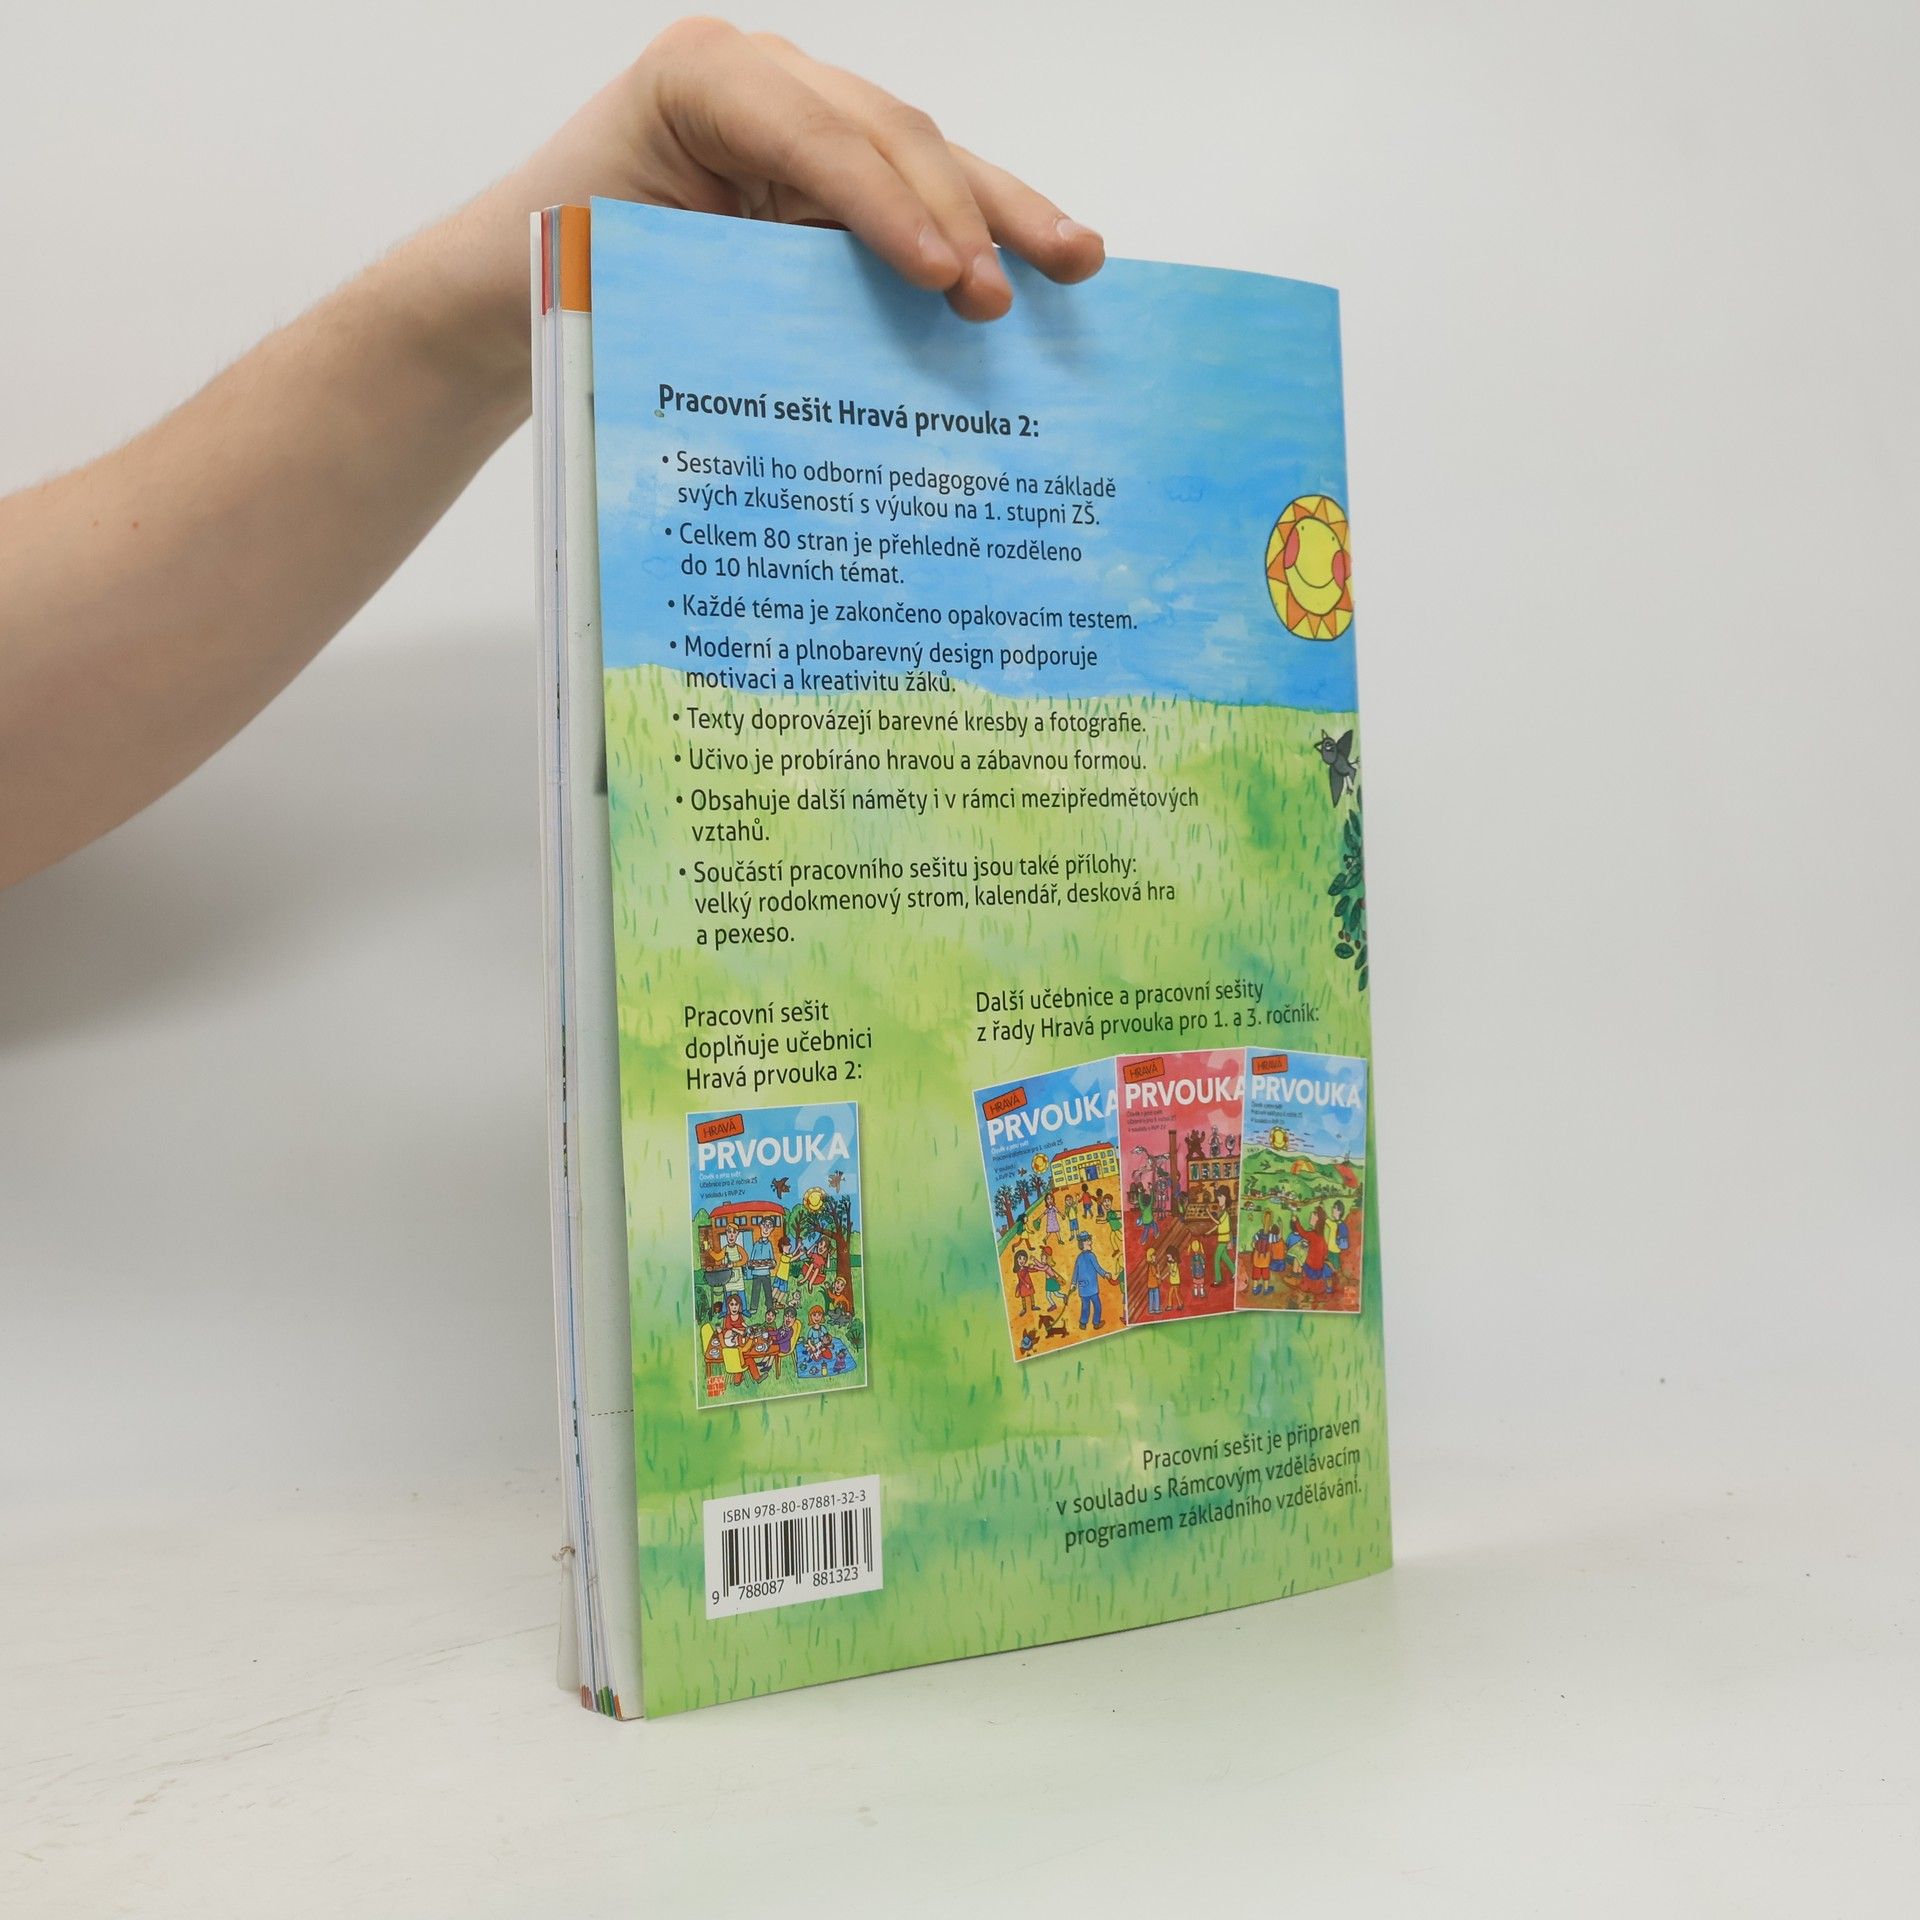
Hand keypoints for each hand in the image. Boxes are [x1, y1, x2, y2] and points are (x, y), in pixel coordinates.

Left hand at [499, 17, 1104, 325]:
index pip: (817, 135)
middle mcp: (761, 84)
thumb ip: (732, 287)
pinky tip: (1039, 262)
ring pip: (922, 158)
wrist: (508, 291)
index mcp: (700, 83)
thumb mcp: (627, 275)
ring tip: (1077, 262)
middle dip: (960, 214)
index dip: (887, 206)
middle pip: (890, 134)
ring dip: (1002, 213)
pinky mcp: (825, 178)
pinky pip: (911, 197)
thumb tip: (840, 363)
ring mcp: (803, 123)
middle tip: (1002, 298)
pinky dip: (974, 232)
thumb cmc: (555, 283)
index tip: (942, 276)